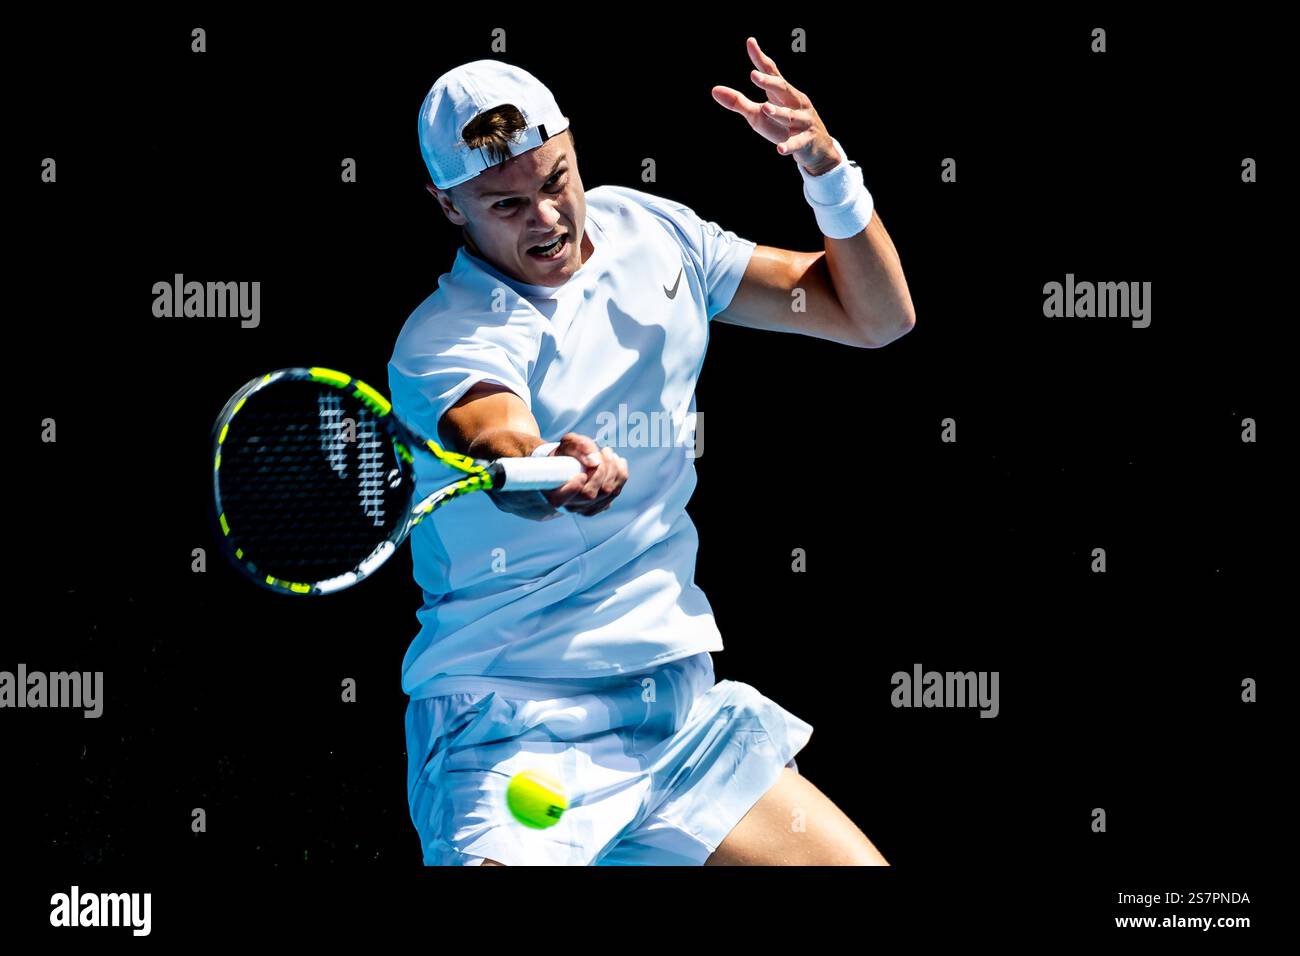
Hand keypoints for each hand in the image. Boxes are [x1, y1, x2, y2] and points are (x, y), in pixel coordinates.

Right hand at [544, 434, 627, 515]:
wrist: (570, 463)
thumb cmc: (566, 453)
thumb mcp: (568, 443)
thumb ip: (578, 448)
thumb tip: (594, 461)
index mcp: (554, 493)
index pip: (561, 499)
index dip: (573, 487)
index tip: (580, 473)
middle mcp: (570, 505)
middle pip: (590, 494)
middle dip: (601, 470)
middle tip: (602, 451)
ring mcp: (587, 508)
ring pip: (608, 493)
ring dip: (613, 469)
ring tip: (608, 452)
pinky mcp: (601, 505)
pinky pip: (616, 492)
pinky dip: (620, 475)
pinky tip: (617, 461)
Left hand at [711, 36, 839, 175]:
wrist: (815, 149)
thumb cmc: (782, 127)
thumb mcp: (757, 115)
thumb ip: (738, 102)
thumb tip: (714, 90)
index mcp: (783, 93)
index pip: (772, 72)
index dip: (760, 59)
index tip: (750, 42)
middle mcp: (795, 102)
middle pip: (783, 89)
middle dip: (769, 82)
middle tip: (754, 75)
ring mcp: (803, 121)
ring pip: (790, 116)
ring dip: (779, 112)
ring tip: (765, 108)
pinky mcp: (806, 140)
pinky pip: (797, 142)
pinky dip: (789, 145)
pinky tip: (780, 149)